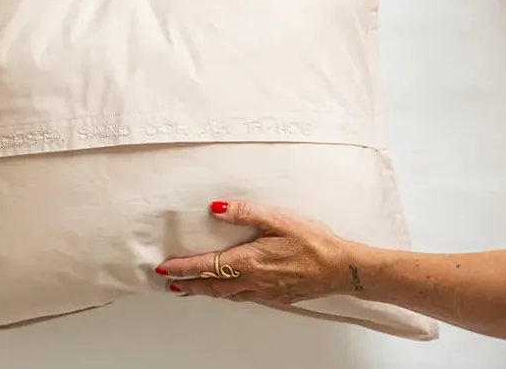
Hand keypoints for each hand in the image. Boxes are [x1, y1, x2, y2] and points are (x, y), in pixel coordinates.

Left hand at [156, 201, 353, 304]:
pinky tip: (227, 290)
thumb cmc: (313, 241)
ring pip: (226, 295)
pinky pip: (242, 297)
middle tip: (169, 284)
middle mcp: (252, 281)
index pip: (206, 267)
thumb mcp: (278, 219)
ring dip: (205, 291)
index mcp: (248, 262)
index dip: (183, 268)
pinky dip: (226, 294)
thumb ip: (245, 213)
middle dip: (188, 285)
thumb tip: (215, 209)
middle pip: (211, 287)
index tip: (164, 269)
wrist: (341, 268)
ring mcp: (264, 292)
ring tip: (190, 288)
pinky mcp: (275, 296)